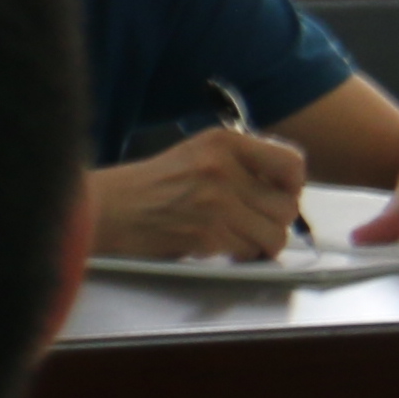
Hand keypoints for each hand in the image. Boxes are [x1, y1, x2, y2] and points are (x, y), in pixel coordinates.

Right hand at [97, 128, 305, 261]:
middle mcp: (223, 169)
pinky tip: (215, 245)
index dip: (293, 185)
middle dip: (274, 221)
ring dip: (259, 242)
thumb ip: (240, 163)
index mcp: (223, 142)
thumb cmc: (148, 186)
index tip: (278, 194)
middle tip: (252, 222)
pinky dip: (238, 255)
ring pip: (274, 235)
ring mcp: (216, 203)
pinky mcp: (207, 235)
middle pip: (287, 205)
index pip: (292, 162)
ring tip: (235, 237)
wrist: (106, 209)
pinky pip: (249, 253)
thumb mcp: (196, 154)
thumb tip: (284, 188)